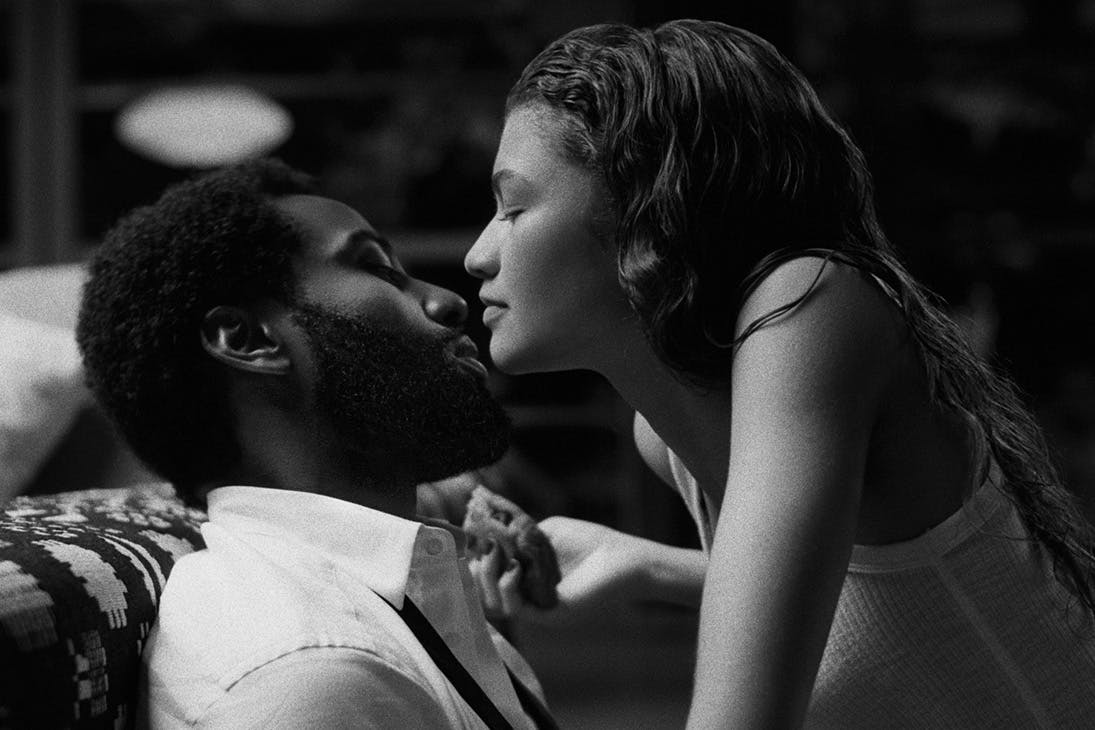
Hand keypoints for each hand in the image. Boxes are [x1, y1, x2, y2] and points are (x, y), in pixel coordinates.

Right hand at [469, 516, 655, 625]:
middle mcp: (529, 596)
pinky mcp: (550, 614)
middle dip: (477, 572)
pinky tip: (514, 570)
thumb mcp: (547, 530)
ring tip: (497, 559)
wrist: (623, 559)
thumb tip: (492, 535)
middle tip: (483, 553)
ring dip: (488, 580)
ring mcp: (538, 608)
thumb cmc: (591, 542)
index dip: (475, 564)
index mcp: (527, 577)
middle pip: (485, 594)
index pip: (489, 578)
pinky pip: (517, 609)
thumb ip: (519, 533)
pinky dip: (508, 588)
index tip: (470, 547)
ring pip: (495, 605)